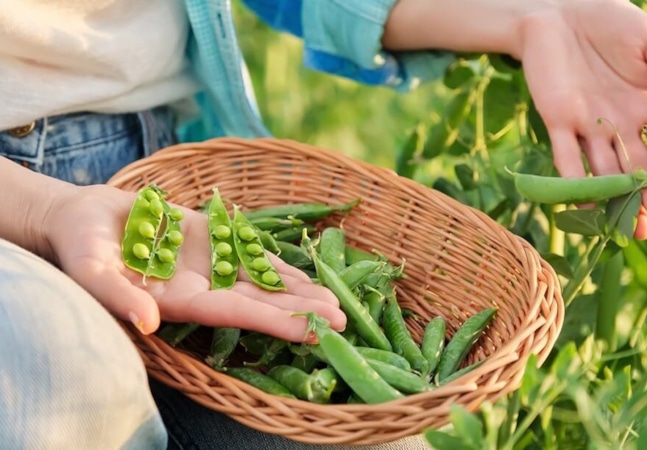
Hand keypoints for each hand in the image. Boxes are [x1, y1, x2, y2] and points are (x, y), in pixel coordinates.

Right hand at [41, 185, 345, 340]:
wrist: (83, 219)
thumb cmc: (80, 248)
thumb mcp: (92, 272)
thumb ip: (119, 297)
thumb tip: (149, 322)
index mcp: (180, 301)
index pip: (235, 315)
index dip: (274, 322)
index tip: (313, 332)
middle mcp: (203, 288)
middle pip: (260, 303)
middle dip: (301, 313)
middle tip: (344, 322)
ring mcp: (212, 265)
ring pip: (264, 282)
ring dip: (300, 293)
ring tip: (339, 303)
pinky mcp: (214, 240)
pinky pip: (253, 254)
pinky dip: (282, 265)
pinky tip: (311, 275)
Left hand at [517, 0, 646, 238]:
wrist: (559, 10)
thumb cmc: (609, 21)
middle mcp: (620, 123)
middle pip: (638, 166)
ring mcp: (588, 126)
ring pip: (605, 170)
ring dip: (617, 199)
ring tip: (631, 228)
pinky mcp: (557, 121)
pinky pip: (566, 157)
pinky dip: (574, 182)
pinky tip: (586, 207)